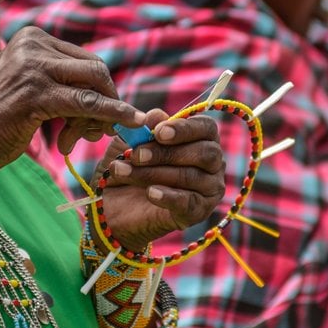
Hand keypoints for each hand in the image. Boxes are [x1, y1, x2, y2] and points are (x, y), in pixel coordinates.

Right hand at [0, 26, 146, 180]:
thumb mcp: (29, 88)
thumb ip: (60, 81)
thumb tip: (108, 93)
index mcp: (31, 38)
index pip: (85, 60)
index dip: (101, 90)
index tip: (100, 117)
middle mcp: (32, 44)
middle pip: (95, 70)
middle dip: (106, 101)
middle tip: (100, 130)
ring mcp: (32, 67)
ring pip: (93, 86)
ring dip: (100, 117)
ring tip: (78, 140)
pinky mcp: (35, 94)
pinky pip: (87, 104)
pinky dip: (111, 114)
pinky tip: (125, 124)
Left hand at [98, 110, 225, 251]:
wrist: (114, 204)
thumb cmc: (130, 166)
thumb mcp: (131, 142)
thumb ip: (145, 128)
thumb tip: (157, 116)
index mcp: (201, 138)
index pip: (206, 127)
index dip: (184, 128)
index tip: (158, 132)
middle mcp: (213, 163)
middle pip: (203, 153)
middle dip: (167, 153)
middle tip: (137, 155)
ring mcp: (209, 189)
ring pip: (191, 177)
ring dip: (154, 173)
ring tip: (125, 172)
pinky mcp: (199, 212)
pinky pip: (189, 202)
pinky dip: (168, 196)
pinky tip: (149, 192)